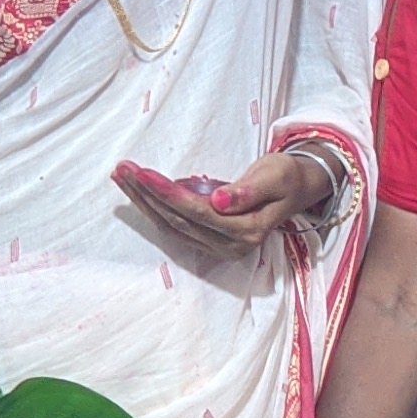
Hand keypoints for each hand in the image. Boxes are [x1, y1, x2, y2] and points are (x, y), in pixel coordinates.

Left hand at [118, 150, 321, 255]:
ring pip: (170, 227)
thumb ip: (248, 191)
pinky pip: (173, 228)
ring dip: (143, 202)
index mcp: (247, 231)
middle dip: (147, 195)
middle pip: (178, 221)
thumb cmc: (285, 178)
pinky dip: (152, 209)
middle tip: (122, 169)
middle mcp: (231, 246)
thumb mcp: (274, 176)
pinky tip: (137, 192)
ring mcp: (219, 248)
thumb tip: (219, 202)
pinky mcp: (208, 242)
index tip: (142, 173)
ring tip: (122, 176)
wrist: (295, 190)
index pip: (198, 213)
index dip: (168, 194)